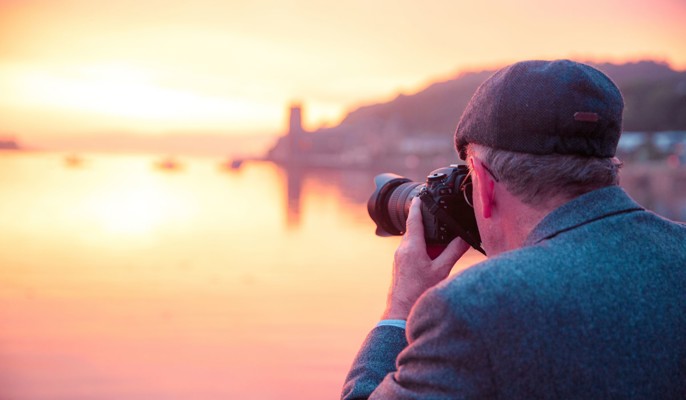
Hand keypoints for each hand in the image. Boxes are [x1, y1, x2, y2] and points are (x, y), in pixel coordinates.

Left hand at [382, 197, 469, 319]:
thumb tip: (465, 238)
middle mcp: (402, 249)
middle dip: (428, 225)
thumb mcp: (442, 270)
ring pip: (414, 241)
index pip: (414, 219)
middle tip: (441, 223)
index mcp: (411, 246)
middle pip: (415, 229)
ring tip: (440, 248)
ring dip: (426, 240)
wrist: (400, 312)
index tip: (421, 196)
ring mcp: (399, 258)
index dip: (418, 206)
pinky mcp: (400, 266)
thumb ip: (454, 252)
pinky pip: (412, 251)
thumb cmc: (419, 293)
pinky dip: (422, 250)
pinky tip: (432, 261)